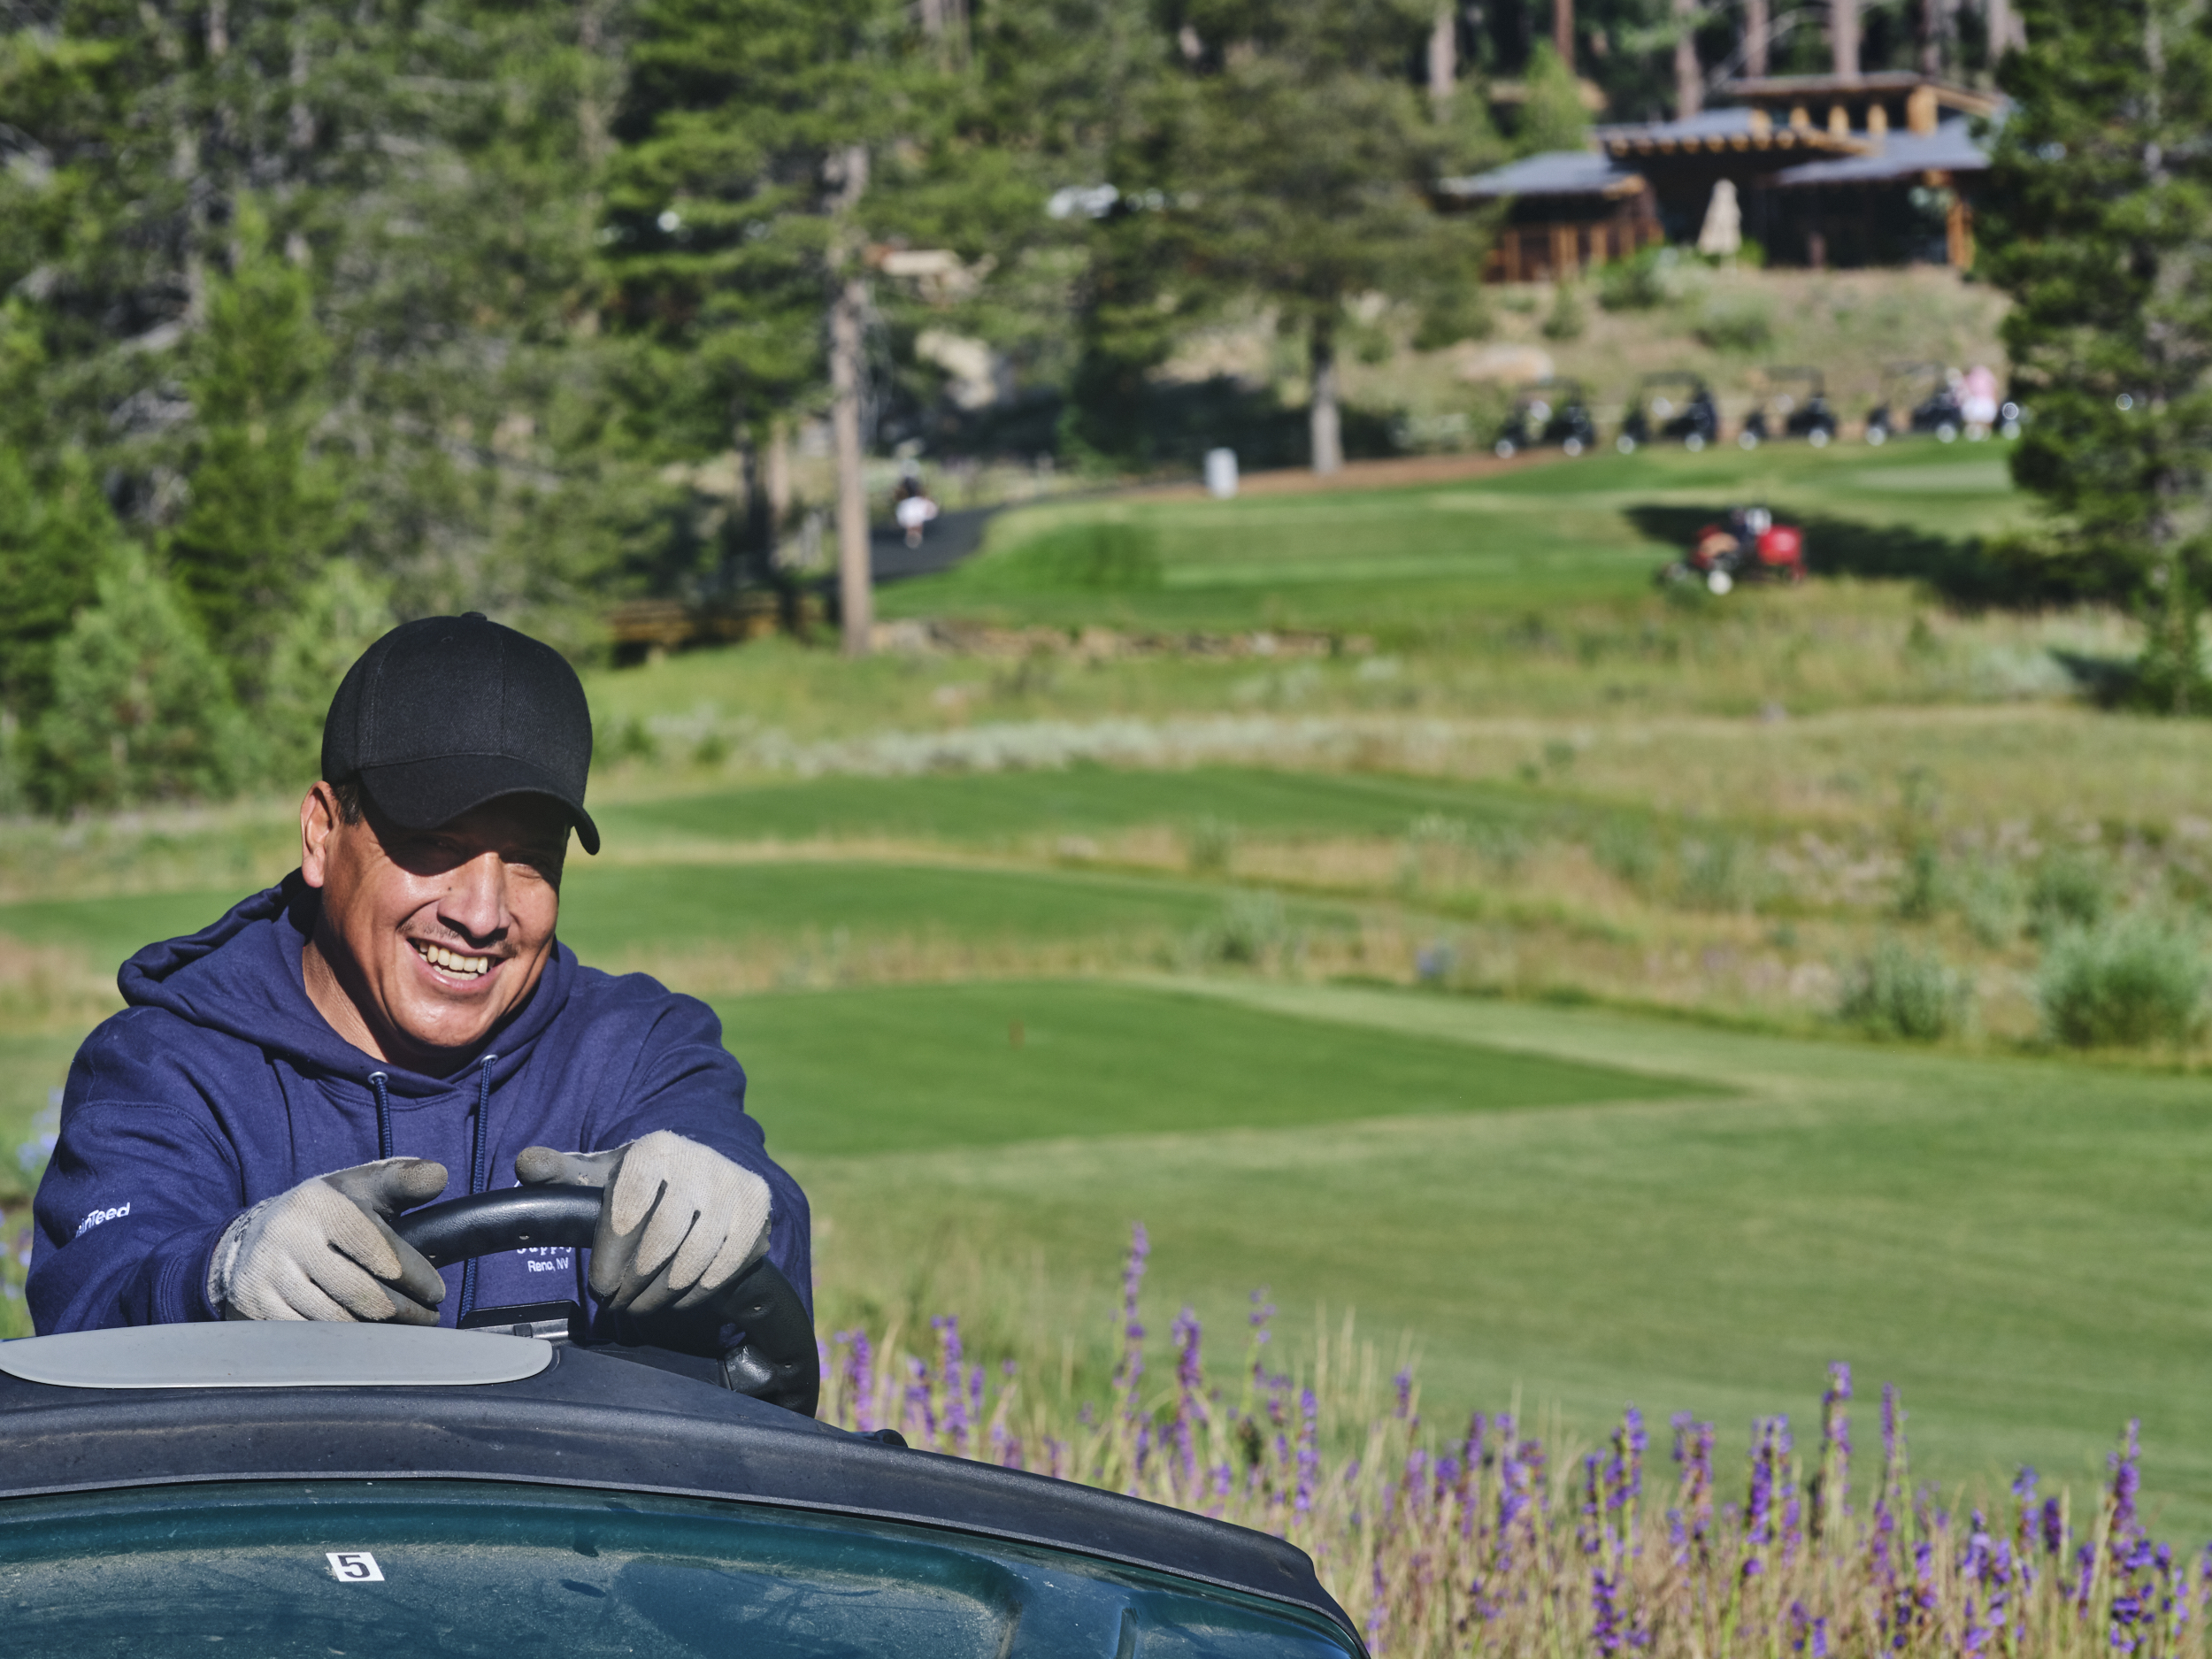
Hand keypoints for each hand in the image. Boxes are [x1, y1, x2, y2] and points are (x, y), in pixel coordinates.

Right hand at [208, 1159, 448, 1323]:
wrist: (262, 1233)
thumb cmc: (332, 1209)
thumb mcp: (366, 1185)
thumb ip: (406, 1179)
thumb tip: (439, 1176)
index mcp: (320, 1203)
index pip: (378, 1248)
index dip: (415, 1276)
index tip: (437, 1292)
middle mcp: (288, 1236)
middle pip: (359, 1291)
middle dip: (404, 1311)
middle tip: (429, 1318)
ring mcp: (268, 1272)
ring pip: (335, 1319)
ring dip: (378, 1332)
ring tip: (405, 1329)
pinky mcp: (254, 1303)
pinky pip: (307, 1334)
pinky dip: (342, 1342)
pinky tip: (366, 1339)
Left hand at [515, 1131, 769, 1315]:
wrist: (705, 1173)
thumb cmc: (640, 1181)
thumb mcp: (601, 1172)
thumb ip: (562, 1172)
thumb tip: (526, 1163)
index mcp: (656, 1149)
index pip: (628, 1210)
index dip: (611, 1256)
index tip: (601, 1287)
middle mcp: (700, 1162)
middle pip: (663, 1241)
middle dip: (635, 1283)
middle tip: (619, 1303)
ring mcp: (734, 1187)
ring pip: (696, 1258)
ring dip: (664, 1294)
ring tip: (642, 1306)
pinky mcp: (758, 1212)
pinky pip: (727, 1266)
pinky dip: (699, 1292)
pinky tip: (678, 1299)